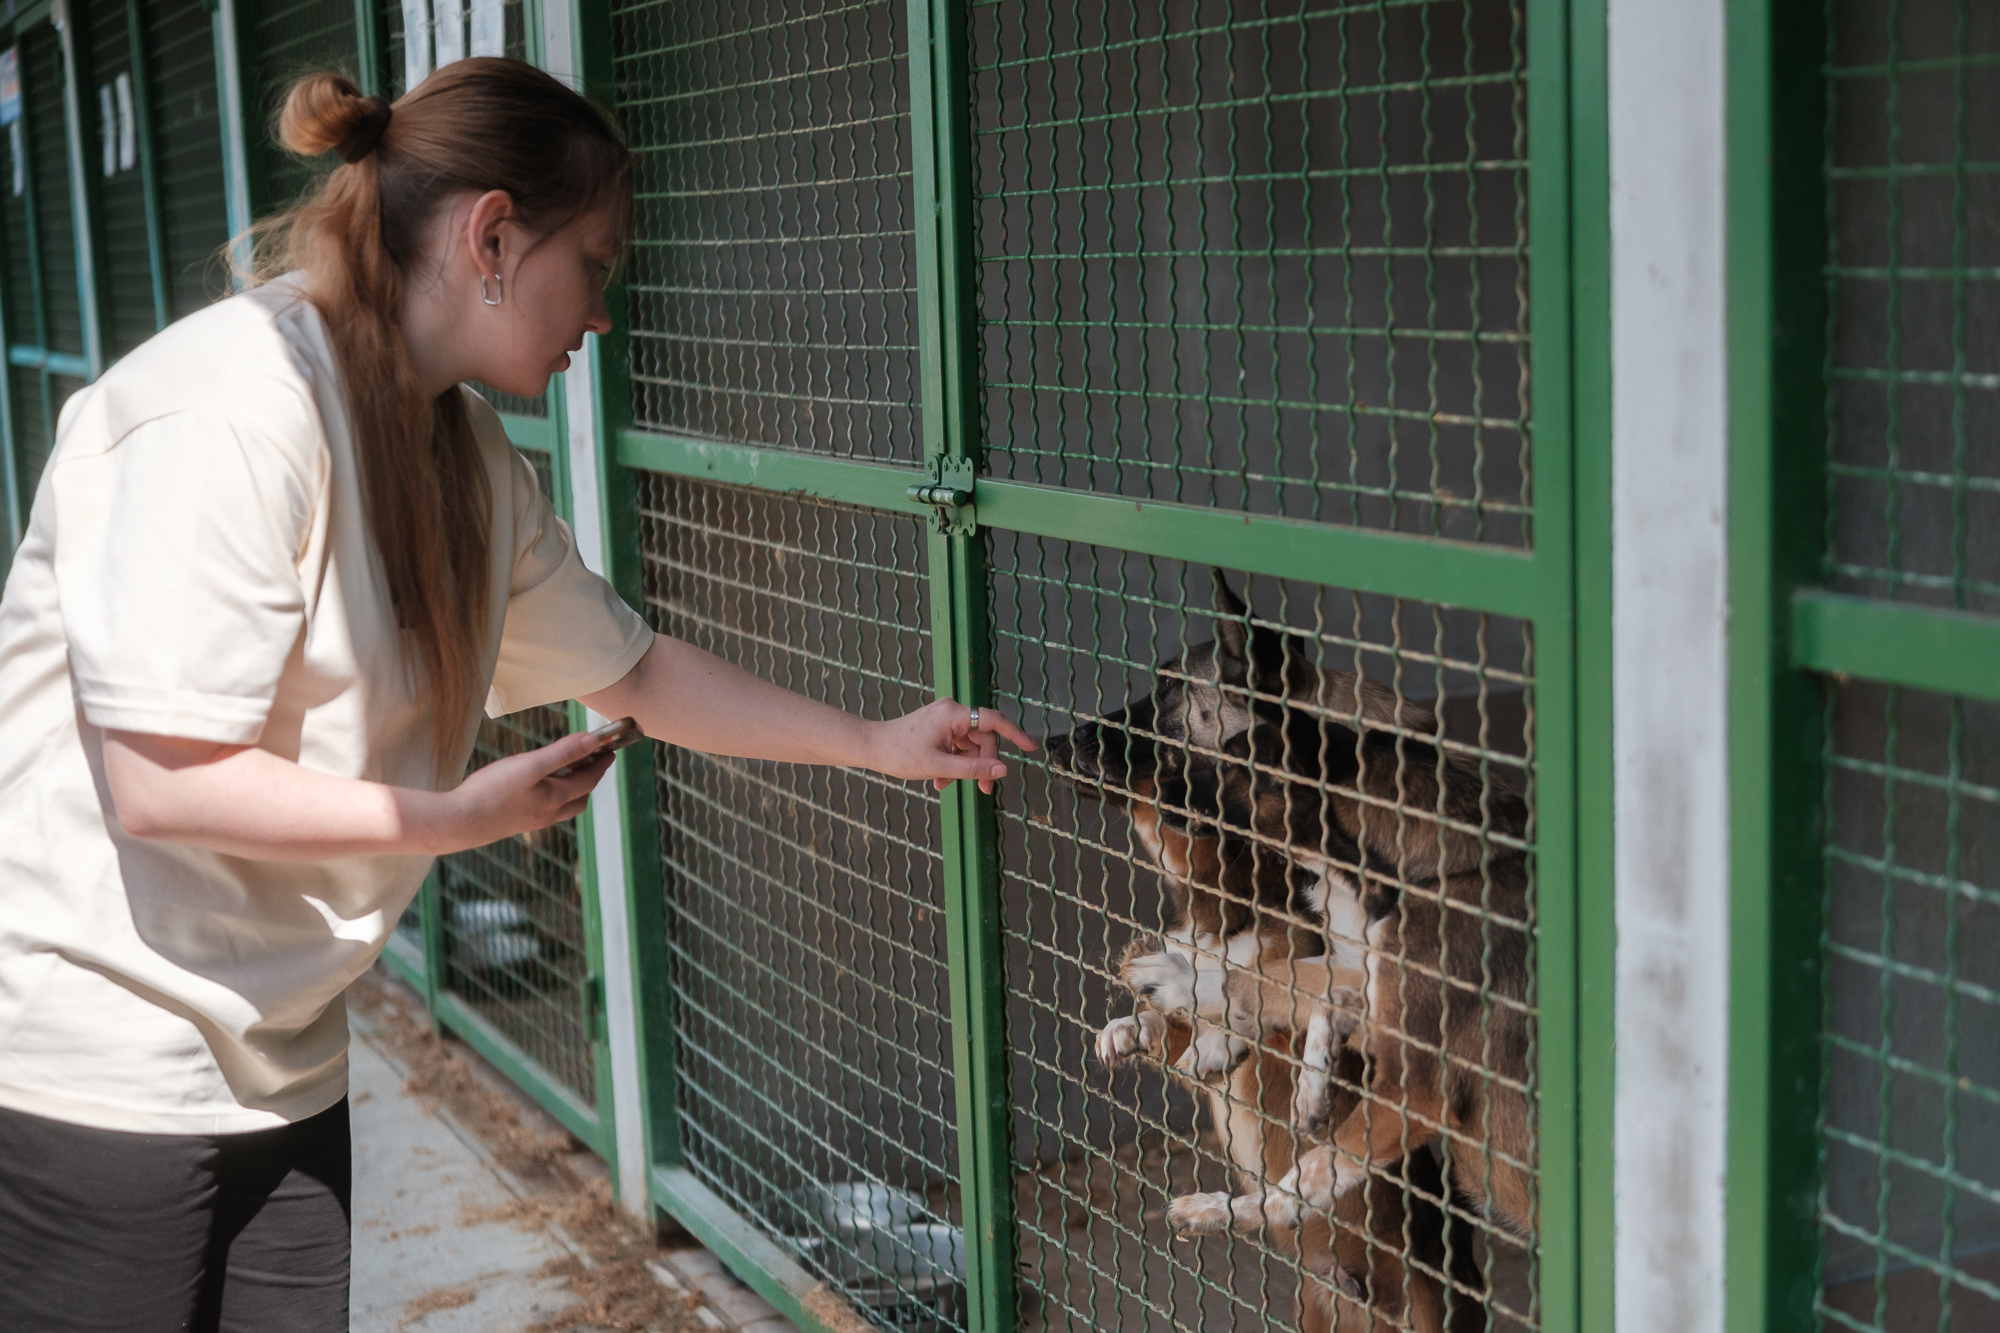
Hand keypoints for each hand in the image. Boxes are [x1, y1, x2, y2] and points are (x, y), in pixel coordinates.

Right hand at [445, 727, 620, 847]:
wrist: (457, 823)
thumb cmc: (492, 792)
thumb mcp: (530, 765)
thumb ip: (563, 752)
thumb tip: (593, 741)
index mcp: (555, 799)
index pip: (588, 781)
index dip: (601, 764)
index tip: (609, 752)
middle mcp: (546, 814)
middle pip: (578, 799)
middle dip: (589, 780)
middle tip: (591, 762)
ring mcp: (529, 821)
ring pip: (560, 808)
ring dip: (569, 791)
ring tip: (564, 772)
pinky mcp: (512, 823)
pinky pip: (541, 811)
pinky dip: (548, 797)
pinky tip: (533, 788)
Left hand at [866, 699, 1036, 794]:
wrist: (870, 747)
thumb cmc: (899, 754)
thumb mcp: (940, 767)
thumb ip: (973, 769)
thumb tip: (1002, 770)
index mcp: (953, 715)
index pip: (994, 721)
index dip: (1015, 734)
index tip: (1030, 747)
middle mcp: (951, 711)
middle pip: (981, 738)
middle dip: (981, 764)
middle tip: (983, 791)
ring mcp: (944, 718)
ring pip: (968, 745)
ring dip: (962, 767)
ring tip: (944, 785)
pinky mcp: (938, 726)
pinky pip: (955, 745)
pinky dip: (952, 762)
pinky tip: (940, 778)